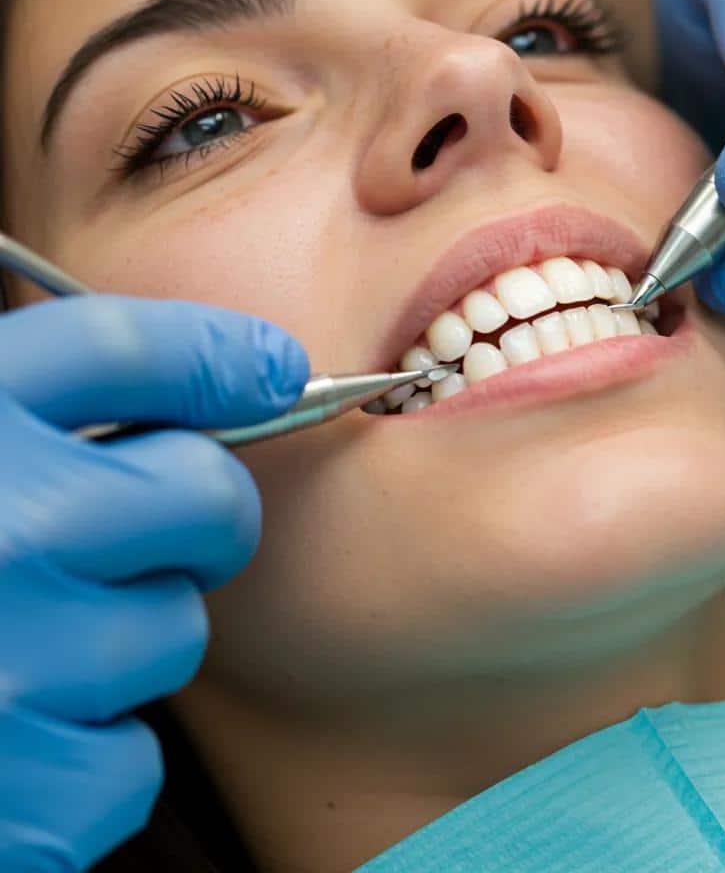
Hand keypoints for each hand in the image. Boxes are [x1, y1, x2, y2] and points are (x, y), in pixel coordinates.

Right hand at [0, 296, 307, 870]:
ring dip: (124, 643)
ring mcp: (7, 670)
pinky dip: (88, 759)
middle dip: (195, 519)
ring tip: (17, 649)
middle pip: (207, 499)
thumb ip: (57, 393)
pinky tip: (5, 739)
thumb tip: (270, 370)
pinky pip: (132, 765)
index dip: (219, 354)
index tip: (276, 367)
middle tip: (124, 537)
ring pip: (175, 633)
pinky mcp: (13, 800)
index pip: (118, 346)